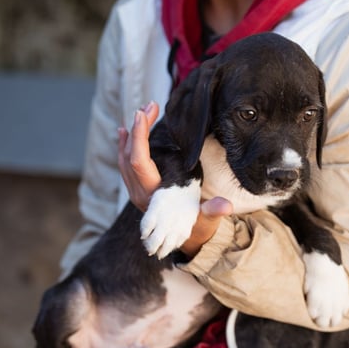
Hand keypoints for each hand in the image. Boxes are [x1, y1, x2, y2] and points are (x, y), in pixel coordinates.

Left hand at [117, 101, 232, 256]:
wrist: (186, 241)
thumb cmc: (197, 227)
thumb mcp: (207, 220)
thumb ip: (213, 212)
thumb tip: (225, 206)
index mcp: (153, 198)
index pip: (138, 162)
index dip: (138, 136)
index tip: (144, 114)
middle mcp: (139, 194)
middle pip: (128, 155)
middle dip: (137, 127)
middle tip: (151, 105)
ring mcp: (135, 191)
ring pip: (124, 158)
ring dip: (131, 133)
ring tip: (141, 112)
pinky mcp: (137, 188)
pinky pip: (125, 163)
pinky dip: (126, 144)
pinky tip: (128, 130)